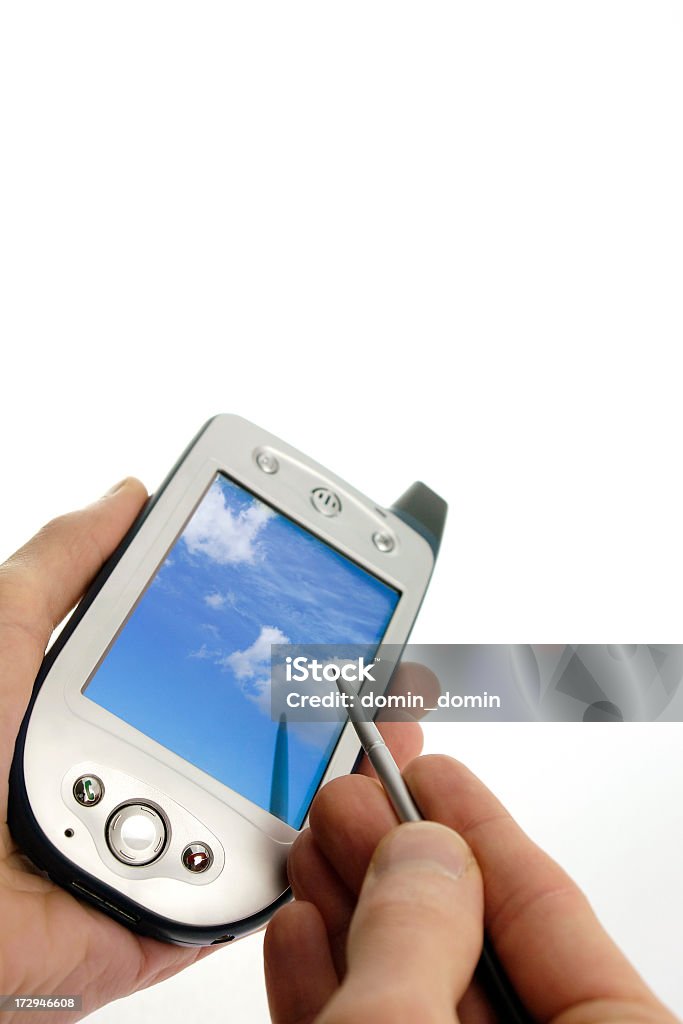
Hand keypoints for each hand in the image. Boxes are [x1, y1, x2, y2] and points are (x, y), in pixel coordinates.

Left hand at [0, 481, 422, 1021]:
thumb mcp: (1, 633)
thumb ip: (66, 564)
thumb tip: (128, 496)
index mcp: (108, 706)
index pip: (210, 663)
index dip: (273, 632)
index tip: (330, 598)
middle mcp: (142, 769)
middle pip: (257, 734)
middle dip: (332, 699)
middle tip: (389, 669)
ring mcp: (160, 840)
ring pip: (271, 808)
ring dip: (341, 772)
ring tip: (397, 728)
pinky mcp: (168, 916)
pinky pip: (250, 889)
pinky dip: (309, 853)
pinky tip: (351, 804)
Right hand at [265, 755, 677, 1022]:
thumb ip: (418, 934)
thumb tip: (421, 851)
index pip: (552, 915)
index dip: (483, 827)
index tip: (433, 768)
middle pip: (470, 946)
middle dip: (398, 860)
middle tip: (352, 793)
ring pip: (409, 993)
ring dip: (351, 914)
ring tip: (315, 844)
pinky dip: (328, 987)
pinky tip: (304, 930)